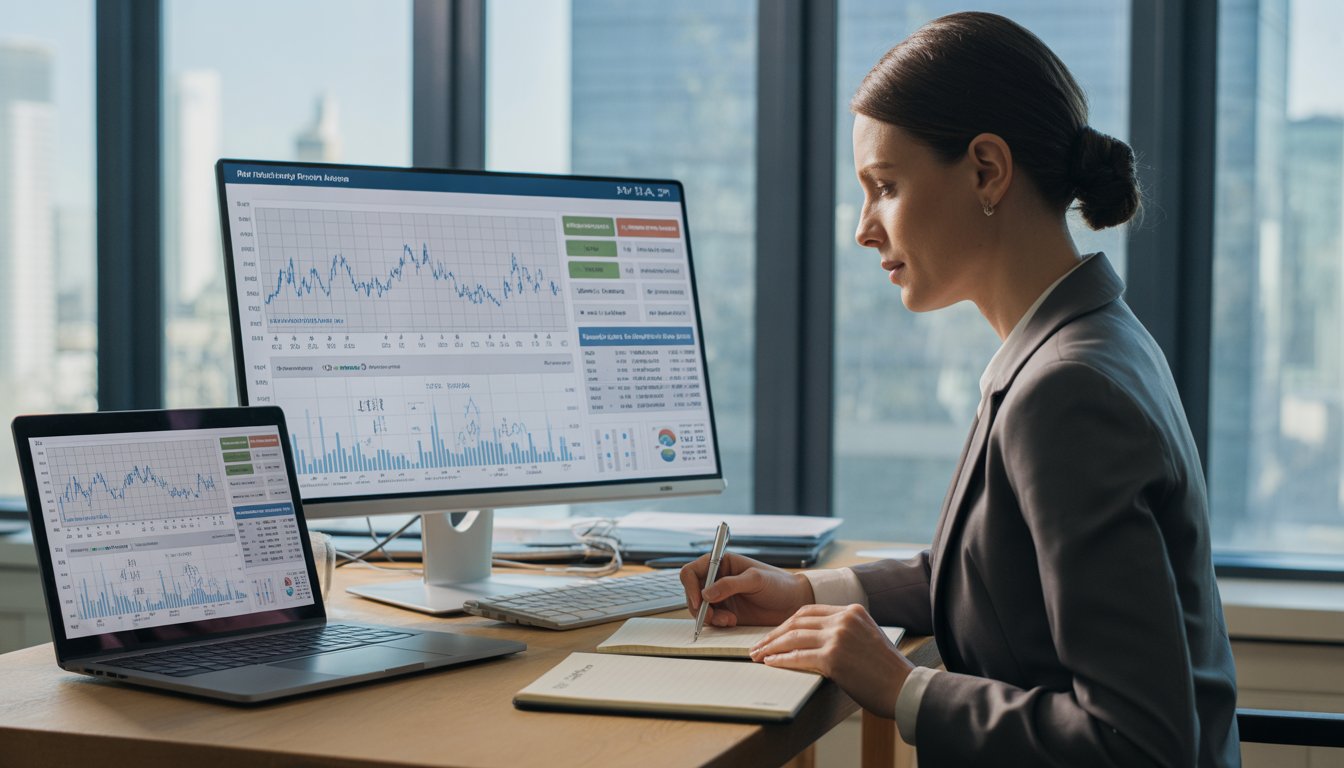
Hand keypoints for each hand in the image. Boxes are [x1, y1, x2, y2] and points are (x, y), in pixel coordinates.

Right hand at [678, 552, 814, 626]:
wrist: (793, 603)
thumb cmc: (779, 584)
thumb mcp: (755, 580)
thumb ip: (729, 585)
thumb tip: (706, 594)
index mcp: (721, 563)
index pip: (692, 571)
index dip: (691, 586)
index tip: (699, 601)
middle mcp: (717, 579)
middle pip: (692, 592)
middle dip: (699, 607)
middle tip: (712, 617)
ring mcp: (720, 596)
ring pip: (699, 608)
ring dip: (709, 617)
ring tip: (729, 620)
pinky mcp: (725, 612)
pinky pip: (710, 619)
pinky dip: (717, 623)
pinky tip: (732, 621)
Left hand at [749, 604, 914, 715]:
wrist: (905, 689)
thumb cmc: (887, 671)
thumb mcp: (867, 637)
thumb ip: (845, 631)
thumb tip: (814, 640)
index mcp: (853, 610)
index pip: (809, 611)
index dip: (787, 623)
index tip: (774, 634)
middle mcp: (844, 619)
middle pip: (797, 621)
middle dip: (774, 634)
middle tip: (758, 645)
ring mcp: (838, 637)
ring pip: (793, 637)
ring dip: (771, 647)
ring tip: (757, 655)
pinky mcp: (834, 658)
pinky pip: (798, 657)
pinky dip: (780, 660)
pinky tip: (771, 663)